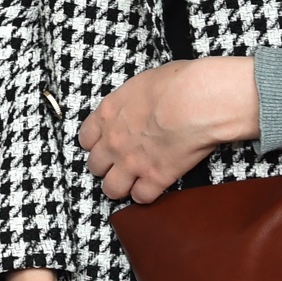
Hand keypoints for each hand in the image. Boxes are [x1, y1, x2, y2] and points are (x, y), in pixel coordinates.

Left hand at [79, 58, 258, 202]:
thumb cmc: (175, 83)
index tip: (103, 146)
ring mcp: (132, 162)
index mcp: (108, 114)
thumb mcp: (142, 83)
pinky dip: (146, 195)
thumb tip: (140, 103)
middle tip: (118, 164)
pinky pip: (141, 197)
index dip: (95, 145)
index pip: (86, 139)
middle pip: (95, 166)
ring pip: (112, 189)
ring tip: (130, 183)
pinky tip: (152, 188)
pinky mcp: (155, 178)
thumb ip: (132, 100)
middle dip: (106, 167)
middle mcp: (114, 141)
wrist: (195, 101)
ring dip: (120, 186)